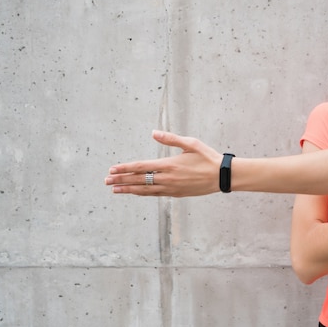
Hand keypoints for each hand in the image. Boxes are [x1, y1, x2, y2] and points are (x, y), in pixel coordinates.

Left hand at [105, 131, 222, 196]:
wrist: (221, 176)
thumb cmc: (207, 157)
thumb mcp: (190, 143)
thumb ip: (170, 139)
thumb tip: (153, 132)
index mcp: (169, 164)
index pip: (141, 167)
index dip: (125, 168)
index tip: (112, 169)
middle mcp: (167, 178)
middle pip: (139, 180)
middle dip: (121, 180)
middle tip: (106, 180)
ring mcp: (171, 188)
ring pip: (144, 190)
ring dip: (128, 189)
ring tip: (115, 189)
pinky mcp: (176, 194)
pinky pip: (154, 194)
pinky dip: (142, 193)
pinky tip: (134, 193)